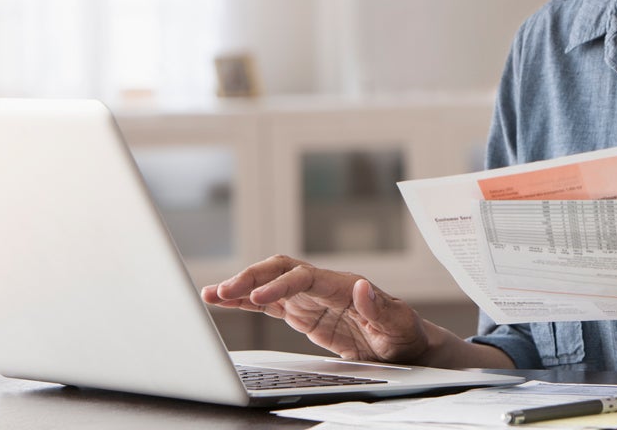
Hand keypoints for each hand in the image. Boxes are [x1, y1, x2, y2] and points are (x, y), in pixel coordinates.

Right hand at [201, 254, 429, 363]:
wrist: (404, 345)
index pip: (303, 277)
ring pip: (268, 284)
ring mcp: (309, 298)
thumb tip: (361, 286)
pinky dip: (245, 303)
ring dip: (241, 287)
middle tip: (223, 291)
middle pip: (279, 271)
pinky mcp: (302, 313)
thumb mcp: (399, 325)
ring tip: (211, 294)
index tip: (258, 298)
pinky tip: (222, 303)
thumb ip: (380, 307)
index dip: (279, 285)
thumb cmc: (405, 333)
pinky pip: (268, 305)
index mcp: (343, 286)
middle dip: (250, 278)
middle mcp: (322, 286)